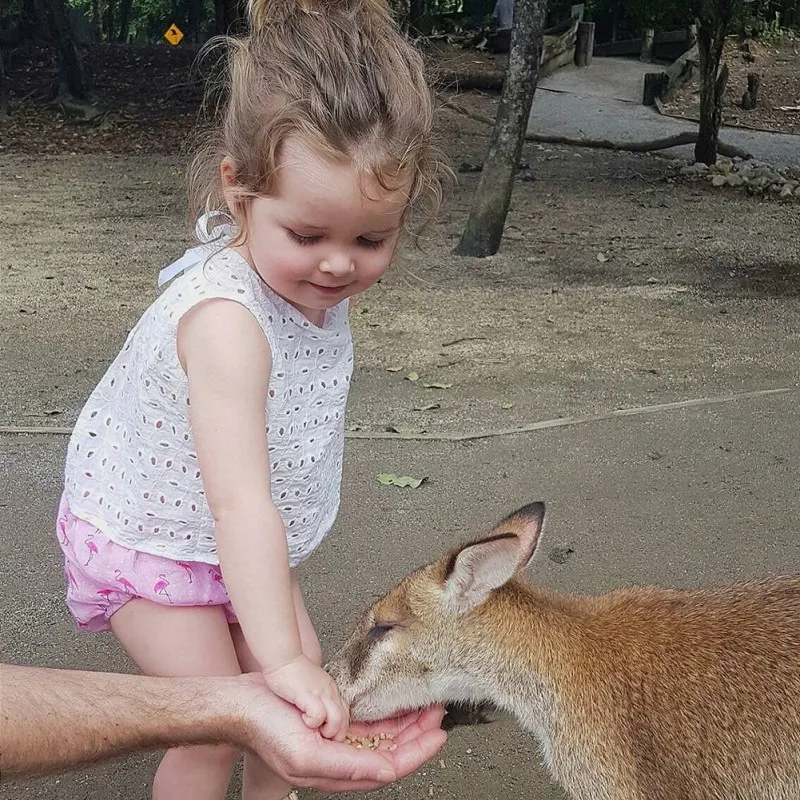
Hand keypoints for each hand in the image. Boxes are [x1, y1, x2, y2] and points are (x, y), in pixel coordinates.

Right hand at [229, 674, 446, 791]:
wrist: (240, 704)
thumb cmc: (264, 729)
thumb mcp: (306, 753)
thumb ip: (348, 766)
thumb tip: (386, 772)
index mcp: (335, 771)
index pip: (388, 767)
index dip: (416, 753)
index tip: (438, 736)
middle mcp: (340, 758)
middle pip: (390, 751)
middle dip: (418, 735)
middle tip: (439, 715)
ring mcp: (335, 740)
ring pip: (382, 736)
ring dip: (405, 722)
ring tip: (426, 707)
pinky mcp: (330, 722)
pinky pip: (366, 722)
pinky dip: (386, 714)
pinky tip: (398, 704)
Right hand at [263, 654, 349, 739]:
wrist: (282, 657)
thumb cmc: (291, 676)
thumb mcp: (312, 689)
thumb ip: (320, 702)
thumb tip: (321, 722)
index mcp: (331, 692)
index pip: (346, 716)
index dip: (340, 730)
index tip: (332, 739)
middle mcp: (331, 693)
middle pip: (345, 721)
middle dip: (335, 736)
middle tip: (320, 740)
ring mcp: (321, 693)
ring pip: (337, 720)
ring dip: (326, 732)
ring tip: (312, 731)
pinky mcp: (308, 694)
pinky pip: (319, 715)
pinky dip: (312, 722)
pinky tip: (302, 720)